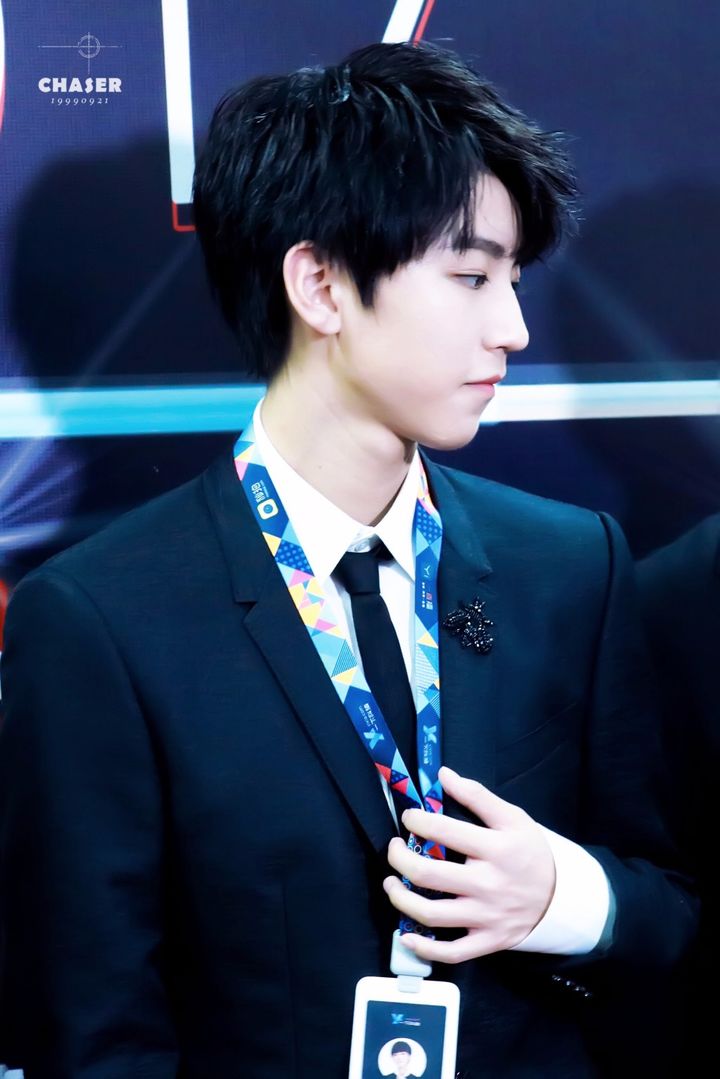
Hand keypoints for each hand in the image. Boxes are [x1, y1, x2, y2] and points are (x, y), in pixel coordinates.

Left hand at [383, 766, 555, 962]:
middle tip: (394, 848)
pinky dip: (424, 947)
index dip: (418, 820)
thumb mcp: (512, 817)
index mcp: (495, 849)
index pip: (445, 831)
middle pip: (429, 874)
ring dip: (401, 898)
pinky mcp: (487, 941)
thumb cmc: (530, 852)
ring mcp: (486, 916)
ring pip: (432, 914)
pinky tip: (408, 934)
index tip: (410, 817)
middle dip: (400, 858)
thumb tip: (443, 774)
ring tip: (391, 883)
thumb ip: (476, 795)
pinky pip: (451, 952)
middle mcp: (488, 884)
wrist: (561, 895)